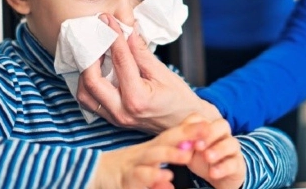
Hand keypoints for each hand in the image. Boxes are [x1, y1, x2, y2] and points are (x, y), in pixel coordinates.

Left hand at [77, 14, 221, 133]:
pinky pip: (91, 102)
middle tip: (96, 36)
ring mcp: (115, 118)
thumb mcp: (163, 72)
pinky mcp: (113, 119)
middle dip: (90, 55)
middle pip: (91, 80)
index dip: (113, 37)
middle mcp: (122, 111)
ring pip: (85, 94)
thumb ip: (141, 52)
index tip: (108, 20)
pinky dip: (88, 84)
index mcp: (137, 98)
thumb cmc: (179, 100)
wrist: (184, 123)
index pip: (120, 61)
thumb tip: (128, 30)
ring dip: (85, 72)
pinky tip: (96, 70)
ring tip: (95, 53)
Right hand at [90, 119, 209, 188]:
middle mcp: (143, 156)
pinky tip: (164, 187)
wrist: (98, 172)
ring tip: (172, 172)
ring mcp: (132, 170)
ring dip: (158, 169)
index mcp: (152, 148)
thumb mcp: (152, 152)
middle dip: (178, 143)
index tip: (208, 125)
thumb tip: (196, 123)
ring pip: (145, 168)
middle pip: (160, 146)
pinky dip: (149, 185)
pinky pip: (137, 185)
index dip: (189, 130)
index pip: (171, 135)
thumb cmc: (130, 163)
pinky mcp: (124, 183)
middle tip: (196, 143)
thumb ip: (173, 143)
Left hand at [184, 114, 245, 188]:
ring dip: (218, 149)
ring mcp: (232, 149)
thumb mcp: (190, 152)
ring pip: (231, 143)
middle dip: (210, 133)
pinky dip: (223, 168)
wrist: (219, 176)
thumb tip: (180, 144)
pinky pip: (233, 163)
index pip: (201, 118)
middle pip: (222, 125)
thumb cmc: (202, 159)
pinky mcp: (237, 164)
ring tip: (207, 157)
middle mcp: (223, 135)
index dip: (192, 124)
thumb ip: (184, 146)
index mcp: (208, 128)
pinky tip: (213, 172)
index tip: (183, 135)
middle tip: (198, 145)